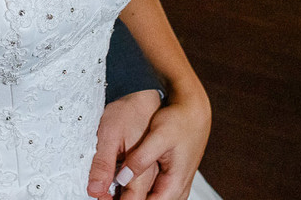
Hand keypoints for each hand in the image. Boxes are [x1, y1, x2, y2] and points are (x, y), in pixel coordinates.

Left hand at [86, 89, 209, 199]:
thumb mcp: (158, 136)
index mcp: (174, 184)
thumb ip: (141, 159)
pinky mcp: (169, 176)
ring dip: (131, 195)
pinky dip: (137, 189)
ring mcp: (174, 184)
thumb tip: (122, 178)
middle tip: (106, 194)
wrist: (194, 109)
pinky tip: (122, 183)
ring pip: (149, 198)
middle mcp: (176, 189)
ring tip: (111, 190)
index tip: (107, 198)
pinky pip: (153, 192)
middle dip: (127, 199)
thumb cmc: (180, 119)